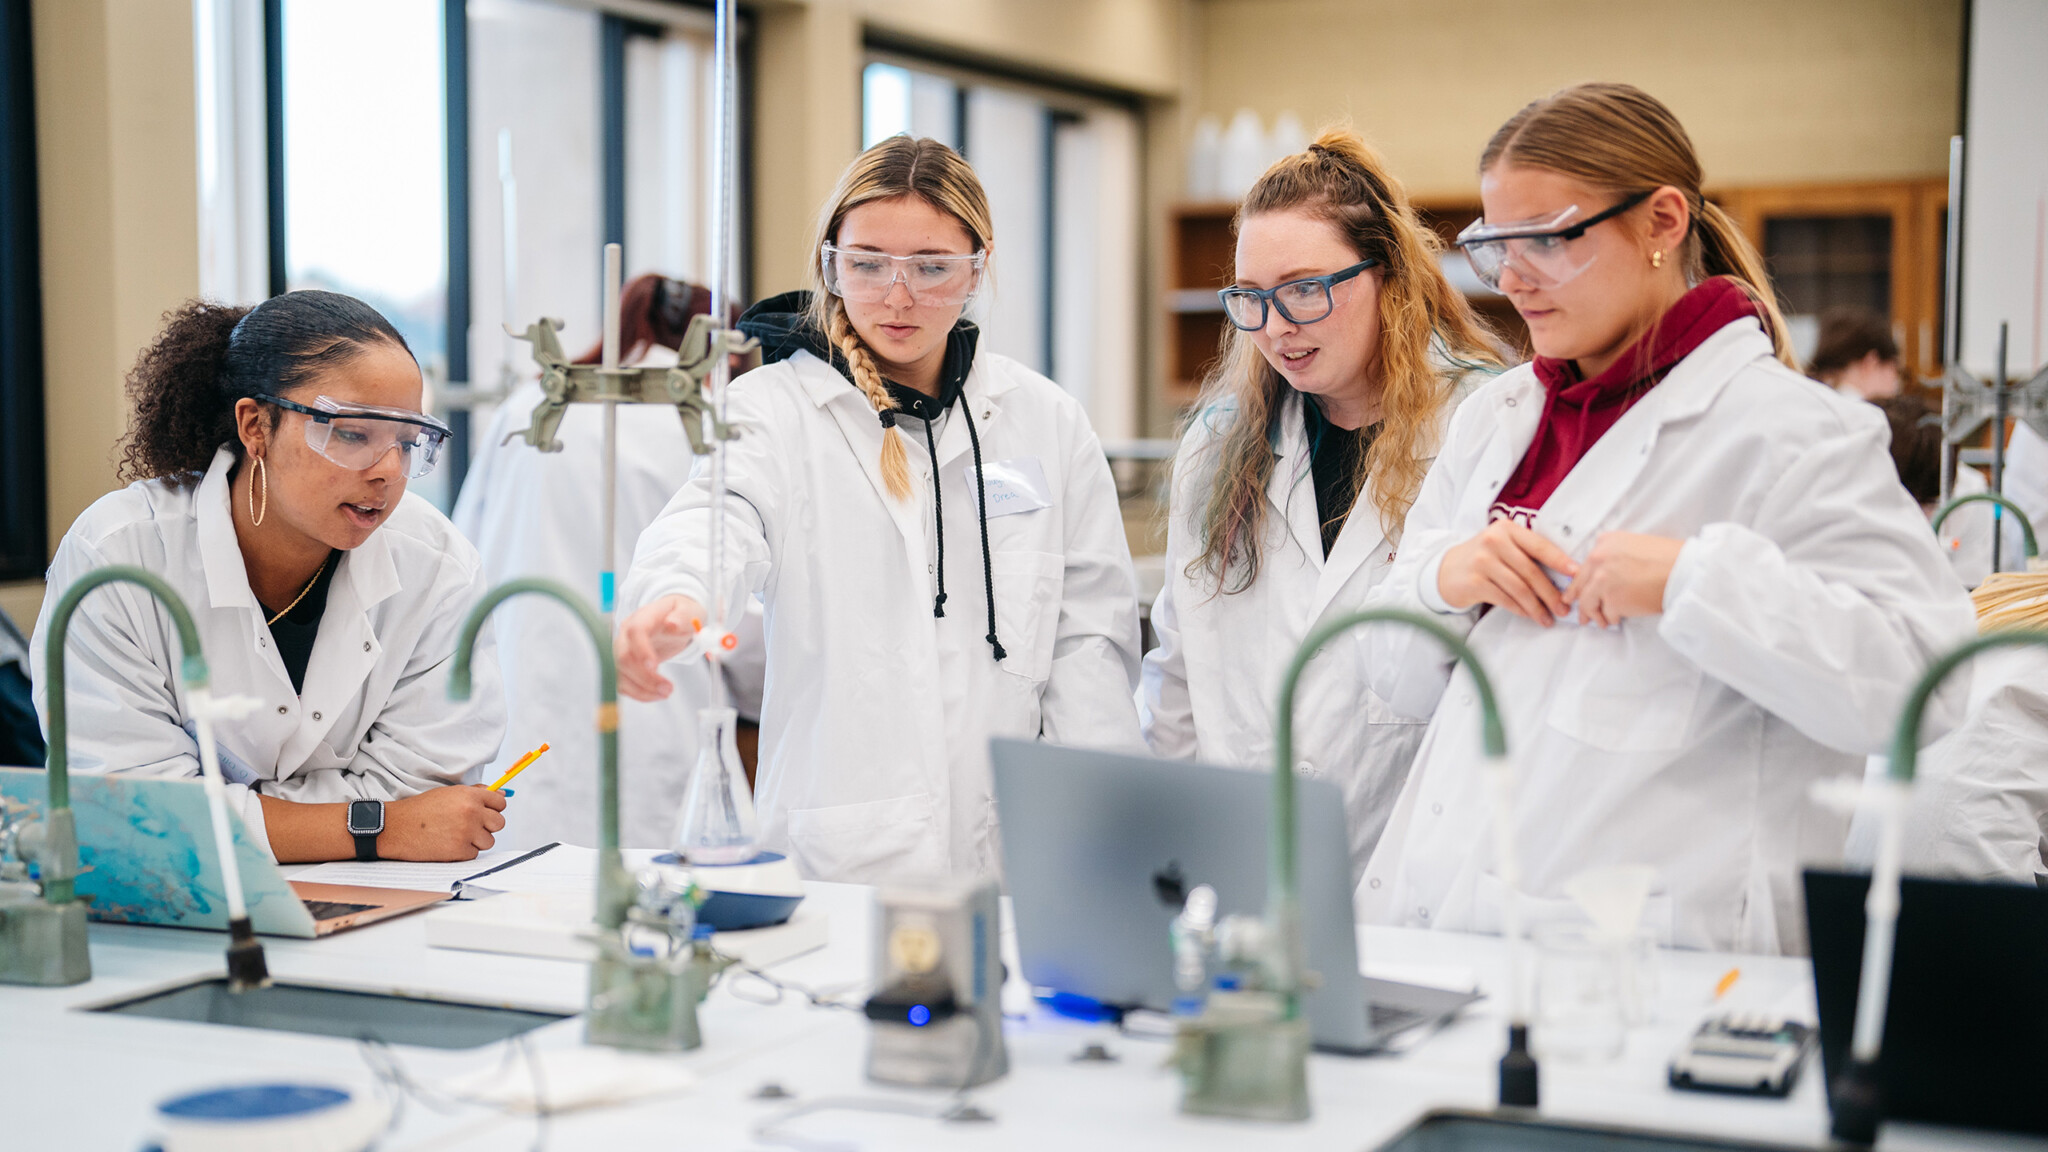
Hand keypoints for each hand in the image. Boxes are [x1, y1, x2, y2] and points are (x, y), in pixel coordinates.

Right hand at [379, 785, 506, 860]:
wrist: (396, 827)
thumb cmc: (420, 810)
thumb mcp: (448, 793)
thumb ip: (475, 793)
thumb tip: (501, 793)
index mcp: (469, 796)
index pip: (500, 803)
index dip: (493, 809)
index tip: (485, 813)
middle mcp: (471, 812)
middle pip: (499, 823)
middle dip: (487, 826)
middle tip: (470, 826)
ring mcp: (466, 832)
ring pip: (488, 841)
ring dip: (476, 841)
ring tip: (456, 835)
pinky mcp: (459, 851)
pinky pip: (474, 854)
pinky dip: (464, 852)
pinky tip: (448, 844)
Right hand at [616, 594, 704, 701]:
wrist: (673, 619)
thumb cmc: (681, 614)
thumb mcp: (689, 611)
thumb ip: (683, 617)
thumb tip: (672, 624)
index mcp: (644, 616)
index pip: (635, 631)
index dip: (641, 650)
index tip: (655, 666)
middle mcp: (627, 632)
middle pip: (624, 656)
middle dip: (645, 677)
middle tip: (668, 689)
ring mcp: (622, 648)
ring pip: (619, 673)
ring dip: (641, 689)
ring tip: (665, 693)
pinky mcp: (623, 664)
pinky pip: (622, 682)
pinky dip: (638, 693)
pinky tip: (655, 695)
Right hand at [1437, 519, 1578, 625]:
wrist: (1446, 571)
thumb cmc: (1483, 559)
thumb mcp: (1503, 545)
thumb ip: (1527, 552)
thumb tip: (1565, 574)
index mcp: (1507, 529)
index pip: (1539, 546)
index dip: (1560, 561)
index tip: (1577, 574)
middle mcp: (1493, 541)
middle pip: (1531, 571)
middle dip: (1551, 593)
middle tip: (1564, 608)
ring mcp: (1482, 561)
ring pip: (1520, 588)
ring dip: (1537, 607)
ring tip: (1548, 618)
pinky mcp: (1474, 582)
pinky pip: (1505, 599)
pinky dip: (1520, 609)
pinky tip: (1528, 615)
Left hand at [1562, 532, 1684, 627]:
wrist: (1685, 571)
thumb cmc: (1668, 558)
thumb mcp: (1635, 543)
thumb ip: (1613, 552)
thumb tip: (1601, 570)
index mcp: (1605, 542)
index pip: (1584, 567)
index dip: (1580, 583)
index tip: (1574, 592)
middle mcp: (1599, 559)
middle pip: (1580, 585)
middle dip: (1579, 601)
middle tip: (1580, 613)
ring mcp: (1603, 580)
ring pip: (1588, 603)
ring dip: (1593, 615)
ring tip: (1599, 622)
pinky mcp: (1613, 600)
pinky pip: (1606, 614)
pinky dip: (1611, 619)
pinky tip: (1615, 620)